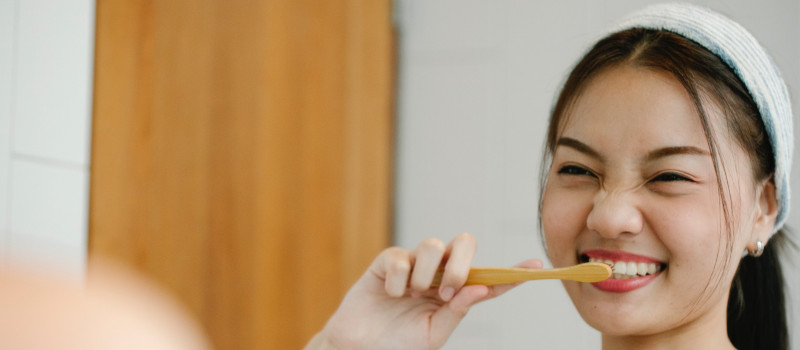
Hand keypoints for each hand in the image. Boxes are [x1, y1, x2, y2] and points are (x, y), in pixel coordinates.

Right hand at [308, 233, 541, 349]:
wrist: (359, 349)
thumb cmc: (398, 344)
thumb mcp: (433, 334)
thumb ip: (456, 311)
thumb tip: (481, 288)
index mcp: (454, 293)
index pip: (488, 278)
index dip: (512, 272)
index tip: (537, 266)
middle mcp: (437, 274)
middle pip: (464, 243)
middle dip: (461, 263)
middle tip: (448, 290)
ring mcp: (413, 266)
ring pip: (432, 244)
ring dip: (428, 272)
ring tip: (415, 293)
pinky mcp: (387, 263)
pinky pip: (400, 257)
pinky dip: (398, 279)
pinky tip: (391, 295)